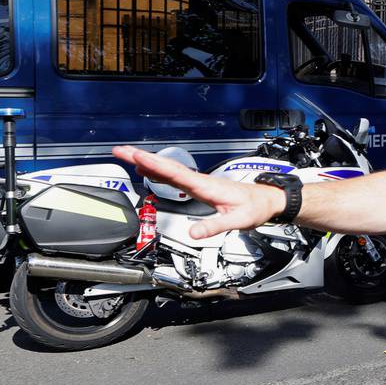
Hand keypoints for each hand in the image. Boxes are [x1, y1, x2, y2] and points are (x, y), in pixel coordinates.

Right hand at [111, 145, 282, 239]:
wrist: (266, 200)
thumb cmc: (254, 208)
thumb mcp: (237, 221)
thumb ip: (215, 226)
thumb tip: (194, 233)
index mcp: (205, 186)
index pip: (175, 173)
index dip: (154, 164)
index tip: (135, 156)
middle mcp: (199, 180)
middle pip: (166, 166)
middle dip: (142, 157)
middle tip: (119, 150)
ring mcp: (198, 181)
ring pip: (168, 169)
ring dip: (147, 161)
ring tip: (125, 154)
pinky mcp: (199, 185)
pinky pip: (173, 175)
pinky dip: (158, 170)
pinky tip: (147, 169)